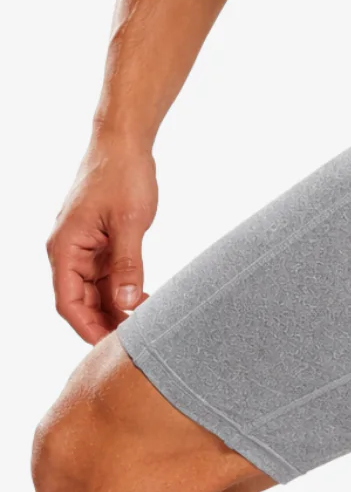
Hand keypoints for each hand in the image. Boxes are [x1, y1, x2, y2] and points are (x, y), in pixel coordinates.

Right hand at [47, 137, 158, 343]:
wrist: (124, 143)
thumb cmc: (123, 176)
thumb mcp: (131, 223)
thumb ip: (128, 265)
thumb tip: (127, 304)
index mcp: (65, 248)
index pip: (68, 302)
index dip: (88, 329)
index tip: (112, 347)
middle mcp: (68, 251)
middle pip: (80, 302)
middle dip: (104, 323)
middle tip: (137, 341)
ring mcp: (84, 247)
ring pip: (95, 291)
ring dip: (116, 309)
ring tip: (145, 325)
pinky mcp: (99, 242)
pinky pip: (106, 276)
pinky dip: (122, 291)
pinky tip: (145, 301)